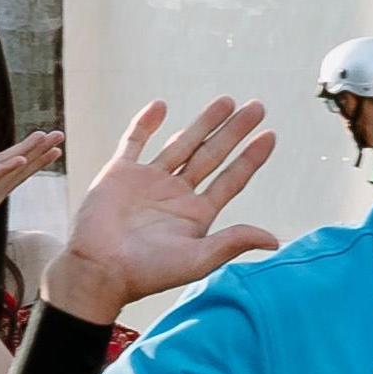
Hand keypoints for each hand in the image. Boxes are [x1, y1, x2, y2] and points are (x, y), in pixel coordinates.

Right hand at [45, 100, 281, 325]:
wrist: (98, 269)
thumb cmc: (147, 272)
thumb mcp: (197, 260)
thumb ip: (232, 242)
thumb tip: (274, 241)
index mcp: (196, 214)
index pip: (231, 179)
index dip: (251, 158)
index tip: (270, 135)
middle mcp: (175, 194)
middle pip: (212, 155)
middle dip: (234, 131)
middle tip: (257, 106)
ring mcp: (148, 181)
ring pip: (182, 144)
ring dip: (203, 122)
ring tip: (226, 101)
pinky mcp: (120, 173)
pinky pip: (134, 141)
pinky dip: (145, 123)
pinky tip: (160, 105)